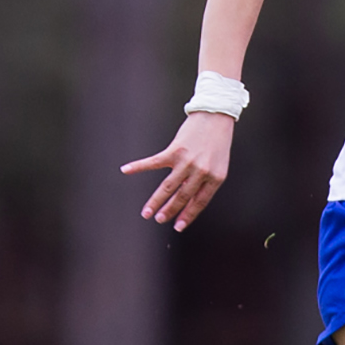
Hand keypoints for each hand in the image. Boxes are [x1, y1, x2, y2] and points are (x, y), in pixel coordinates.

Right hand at [122, 112, 234, 231]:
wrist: (216, 117)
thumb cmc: (217, 142)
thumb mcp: (219, 166)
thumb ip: (206, 183)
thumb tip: (189, 202)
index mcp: (215, 178)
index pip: (199, 202)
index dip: (188, 216)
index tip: (178, 227)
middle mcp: (201, 172)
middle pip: (182, 197)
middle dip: (169, 211)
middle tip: (159, 220)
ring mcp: (187, 161)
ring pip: (168, 187)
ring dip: (156, 201)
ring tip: (147, 212)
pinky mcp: (174, 150)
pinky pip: (153, 162)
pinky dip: (138, 167)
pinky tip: (126, 170)